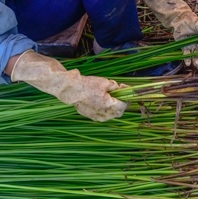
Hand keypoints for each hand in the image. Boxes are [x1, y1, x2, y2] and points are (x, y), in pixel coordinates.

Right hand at [11, 50, 126, 121]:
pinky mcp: (89, 115)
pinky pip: (102, 116)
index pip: (124, 105)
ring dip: (114, 109)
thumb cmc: (88, 84)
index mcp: (109, 105)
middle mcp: (103, 114)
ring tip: (113, 98)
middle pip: (118, 113)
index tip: (128, 91)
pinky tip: (104, 103)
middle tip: (122, 95)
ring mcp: (95, 116)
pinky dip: (106, 111)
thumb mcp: (105, 82)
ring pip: (110, 116)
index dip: (128, 98)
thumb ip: (117, 86)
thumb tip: (125, 88)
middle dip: (122, 104)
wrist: (70, 89)